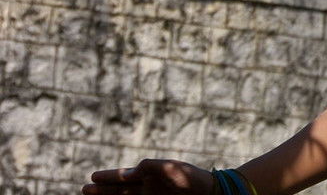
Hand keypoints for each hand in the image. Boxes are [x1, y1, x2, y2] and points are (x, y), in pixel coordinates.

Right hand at [84, 159, 215, 194]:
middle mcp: (147, 188)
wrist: (210, 193)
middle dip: (102, 191)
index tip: (92, 177)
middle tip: (84, 190)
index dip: (109, 177)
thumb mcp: (170, 167)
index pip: (125, 176)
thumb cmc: (192, 178)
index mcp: (150, 175)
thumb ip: (149, 167)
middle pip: (119, 191)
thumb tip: (130, 172)